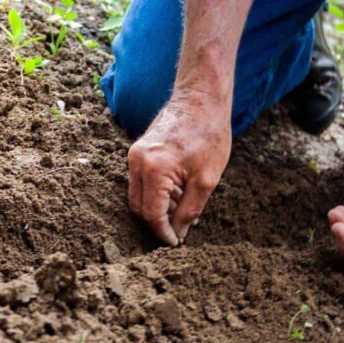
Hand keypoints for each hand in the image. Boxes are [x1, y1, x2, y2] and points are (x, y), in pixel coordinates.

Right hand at [127, 93, 230, 245]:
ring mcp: (134, 155)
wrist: (201, 98)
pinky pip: (140, 182)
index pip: (151, 214)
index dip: (163, 233)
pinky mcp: (138, 151)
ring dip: (157, 208)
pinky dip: (155, 193)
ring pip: (138, 196)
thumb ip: (189, 210)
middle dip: (157, 223)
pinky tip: (177, 192)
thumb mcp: (206, 179)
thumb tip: (178, 233)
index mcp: (154, 169)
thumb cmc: (209, 134)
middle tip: (179, 230)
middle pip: (139, 207)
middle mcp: (137, 162)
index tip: (175, 243)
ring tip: (183, 207)